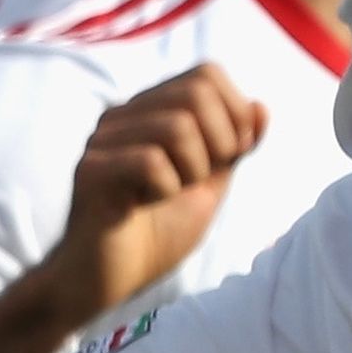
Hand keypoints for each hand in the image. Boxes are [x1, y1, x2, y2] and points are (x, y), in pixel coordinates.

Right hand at [51, 64, 260, 314]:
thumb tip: (260, 107)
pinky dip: (166, 188)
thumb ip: (234, 147)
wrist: (110, 279)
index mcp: (151, 110)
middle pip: (195, 92)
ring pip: (176, 125)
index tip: (231, 156)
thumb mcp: (210, 185)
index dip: (235, 112)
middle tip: (203, 178)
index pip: (207, 73)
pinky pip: (150, 161)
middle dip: (221, 140)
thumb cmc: (156, 232)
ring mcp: (103, 139)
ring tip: (173, 192)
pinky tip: (147, 204)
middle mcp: (123, 115)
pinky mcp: (91, 170)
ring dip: (194, 169)